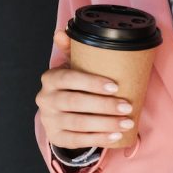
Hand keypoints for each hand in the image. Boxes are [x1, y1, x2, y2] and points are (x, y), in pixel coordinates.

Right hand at [35, 29, 133, 148]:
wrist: (57, 113)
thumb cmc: (70, 86)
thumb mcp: (69, 67)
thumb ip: (69, 49)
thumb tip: (61, 32)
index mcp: (49, 79)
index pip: (69, 78)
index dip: (92, 83)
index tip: (115, 87)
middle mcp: (45, 99)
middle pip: (75, 102)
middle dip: (104, 105)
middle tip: (127, 106)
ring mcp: (50, 120)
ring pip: (79, 123)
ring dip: (106, 124)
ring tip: (127, 122)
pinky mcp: (57, 137)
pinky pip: (79, 140)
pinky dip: (99, 139)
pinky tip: (116, 136)